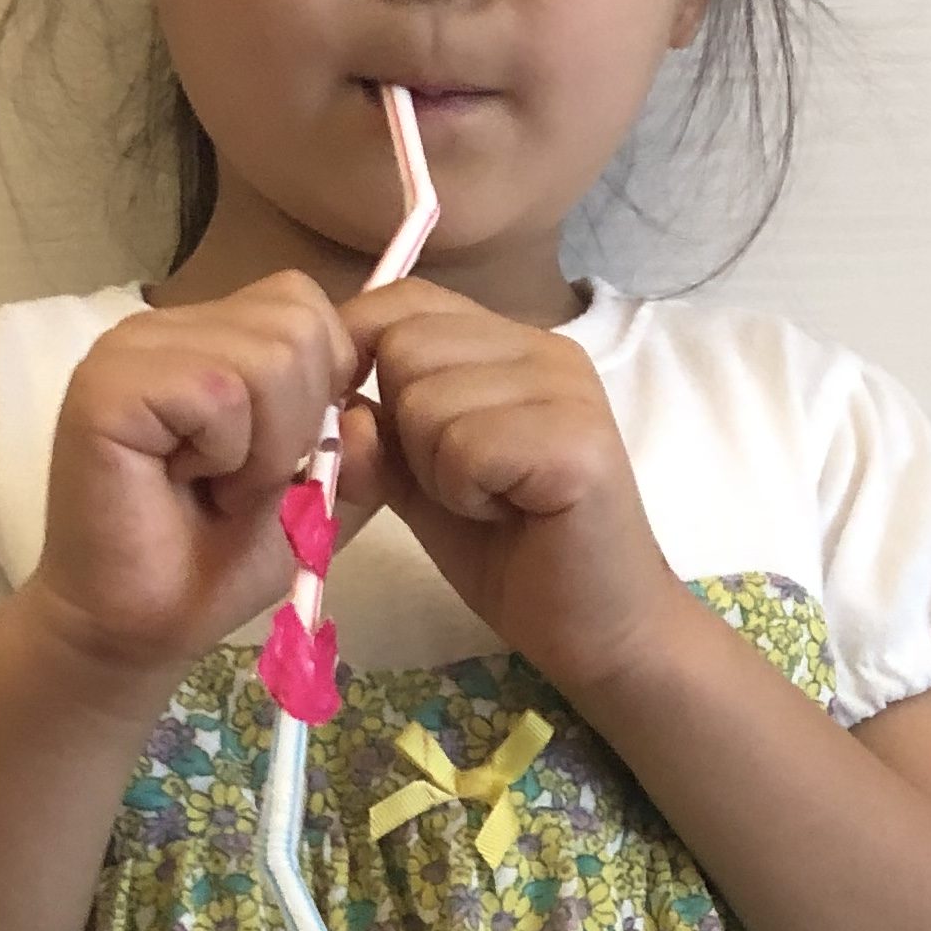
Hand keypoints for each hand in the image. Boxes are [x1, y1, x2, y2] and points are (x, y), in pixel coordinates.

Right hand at [24, 274, 358, 687]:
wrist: (135, 629)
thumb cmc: (212, 567)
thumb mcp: (315, 507)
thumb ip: (359, 458)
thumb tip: (369, 413)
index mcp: (213, 337)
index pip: (306, 303)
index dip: (324, 386)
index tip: (282, 460)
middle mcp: (171, 326)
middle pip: (300, 320)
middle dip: (298, 423)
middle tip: (240, 483)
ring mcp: (134, 347)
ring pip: (269, 355)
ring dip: (264, 448)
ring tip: (215, 487)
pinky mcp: (108, 384)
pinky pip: (218, 391)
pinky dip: (226, 453)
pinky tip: (185, 482)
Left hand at [340, 284, 688, 707]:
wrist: (596, 629)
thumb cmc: (513, 557)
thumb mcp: (420, 484)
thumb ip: (375, 436)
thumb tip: (334, 406)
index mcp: (509, 344)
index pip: (405, 301)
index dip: (363, 357)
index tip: (375, 431)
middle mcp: (543, 349)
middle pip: (405, 348)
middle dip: (405, 431)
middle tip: (462, 484)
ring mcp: (565, 388)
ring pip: (426, 401)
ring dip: (437, 471)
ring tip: (491, 502)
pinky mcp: (575, 440)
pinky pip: (464, 446)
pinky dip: (466, 494)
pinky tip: (510, 514)